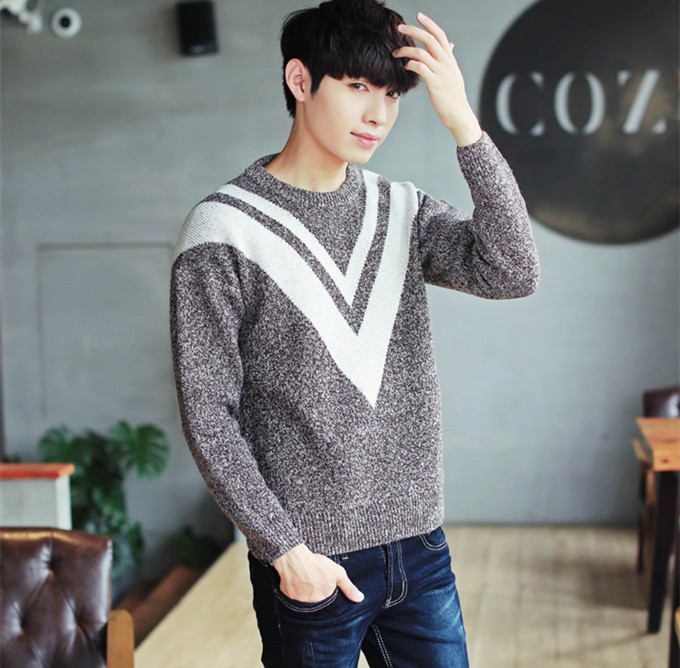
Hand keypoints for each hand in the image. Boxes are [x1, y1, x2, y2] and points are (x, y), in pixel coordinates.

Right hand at [272, 544, 363, 603]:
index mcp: (325, 600)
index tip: (324, 584)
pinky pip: (294, 597)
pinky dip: (295, 590)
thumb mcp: (338, 573)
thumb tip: (360, 599)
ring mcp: (299, 602)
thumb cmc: (316, 565)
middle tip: (314, 579)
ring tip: (306, 579)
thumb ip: (349, 588)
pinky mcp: (288, 597)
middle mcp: (312, 604)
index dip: (328, 592)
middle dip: (317, 593)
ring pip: (305, 600)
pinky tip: (297, 580)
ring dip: (306, 593)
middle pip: (317, 601)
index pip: (329, 602)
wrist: (294, 558)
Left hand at [392, 12, 481, 145]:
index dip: (429, 24)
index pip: (440, 35)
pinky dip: (410, 64)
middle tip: (400, 28)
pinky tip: (404, 66)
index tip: (419, 16)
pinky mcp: (435, 84)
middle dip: (414, 30)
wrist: (459, 115)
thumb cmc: (454, 97)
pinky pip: (420, 68)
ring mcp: (441, 73)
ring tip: (396, 52)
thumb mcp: (454, 74)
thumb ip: (450, 59)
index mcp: (450, 60)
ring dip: (406, 50)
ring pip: (422, 53)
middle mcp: (446, 63)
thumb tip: (450, 46)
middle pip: (430, 39)